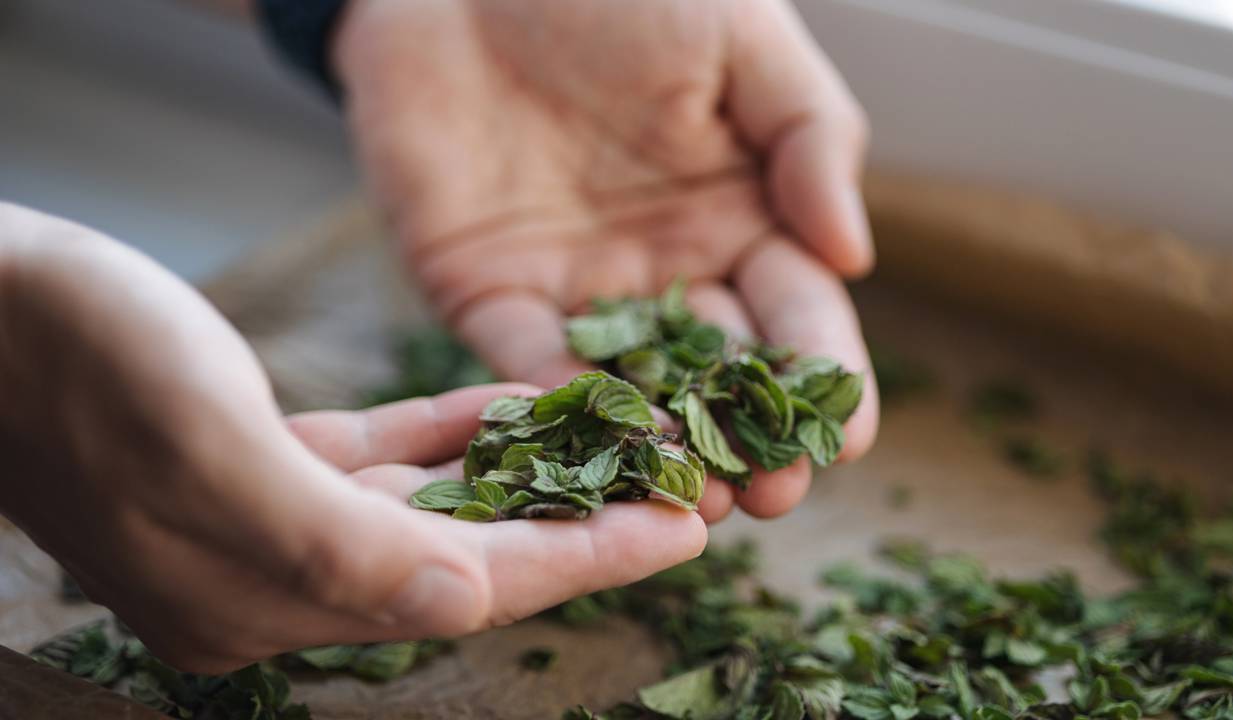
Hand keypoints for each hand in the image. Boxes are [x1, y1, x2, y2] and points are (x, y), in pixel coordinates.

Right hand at [0, 204, 705, 672]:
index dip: (582, 561)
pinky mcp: (262, 459)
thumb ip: (334, 544)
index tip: (682, 532)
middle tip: (680, 490)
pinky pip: (385, 457)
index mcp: (260, 600)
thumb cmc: (69, 363)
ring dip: (526, 474)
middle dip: (576, 524)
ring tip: (622, 446)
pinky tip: (517, 405)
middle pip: (467, 557)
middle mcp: (274, 575)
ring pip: (434, 506)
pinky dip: (452, 433)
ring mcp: (269, 518)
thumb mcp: (201, 451)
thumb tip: (465, 599)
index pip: (463, 591)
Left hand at [334, 0, 879, 521]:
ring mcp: (577, 286)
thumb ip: (810, 137)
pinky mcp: (486, 290)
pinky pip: (520, 362)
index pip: (795, 310)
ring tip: (691, 500)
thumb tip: (855, 255)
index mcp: (740, 212)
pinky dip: (549, 407)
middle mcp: (666, 266)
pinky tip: (585, 448)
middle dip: (747, 438)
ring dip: (658, 446)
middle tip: (771, 497)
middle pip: (717, 373)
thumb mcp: (742, 38)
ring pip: (628, 388)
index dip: (824, 375)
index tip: (847, 436)